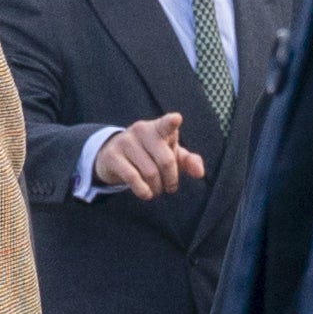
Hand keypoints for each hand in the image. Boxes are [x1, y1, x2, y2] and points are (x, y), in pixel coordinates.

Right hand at [92, 111, 206, 200]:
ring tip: (157, 191)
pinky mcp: (112, 155)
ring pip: (150, 172)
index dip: (172, 122)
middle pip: (165, 160)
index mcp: (159, 127)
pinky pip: (132, 177)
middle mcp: (142, 130)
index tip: (176, 119)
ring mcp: (126, 142)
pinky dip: (142, 190)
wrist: (113, 155)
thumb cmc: (149, 154)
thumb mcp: (170, 154)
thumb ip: (188, 161)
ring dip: (157, 188)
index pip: (167, 124)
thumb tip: (200, 173)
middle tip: (170, 188)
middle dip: (171, 179)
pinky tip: (146, 194)